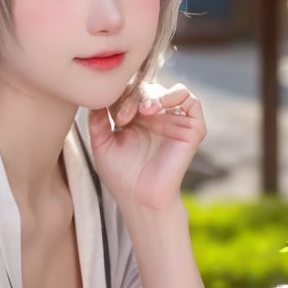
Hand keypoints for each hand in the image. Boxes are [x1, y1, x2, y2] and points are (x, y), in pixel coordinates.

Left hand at [87, 82, 205, 212]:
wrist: (139, 198)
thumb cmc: (121, 176)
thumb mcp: (101, 143)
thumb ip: (97, 119)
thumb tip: (95, 97)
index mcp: (136, 119)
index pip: (131, 91)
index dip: (121, 96)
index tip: (113, 116)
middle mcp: (157, 118)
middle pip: (148, 88)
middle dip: (133, 97)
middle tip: (123, 118)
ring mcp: (175, 122)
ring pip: (169, 91)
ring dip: (153, 95)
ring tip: (143, 111)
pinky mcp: (192, 130)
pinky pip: (191, 101)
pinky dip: (176, 95)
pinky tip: (159, 107)